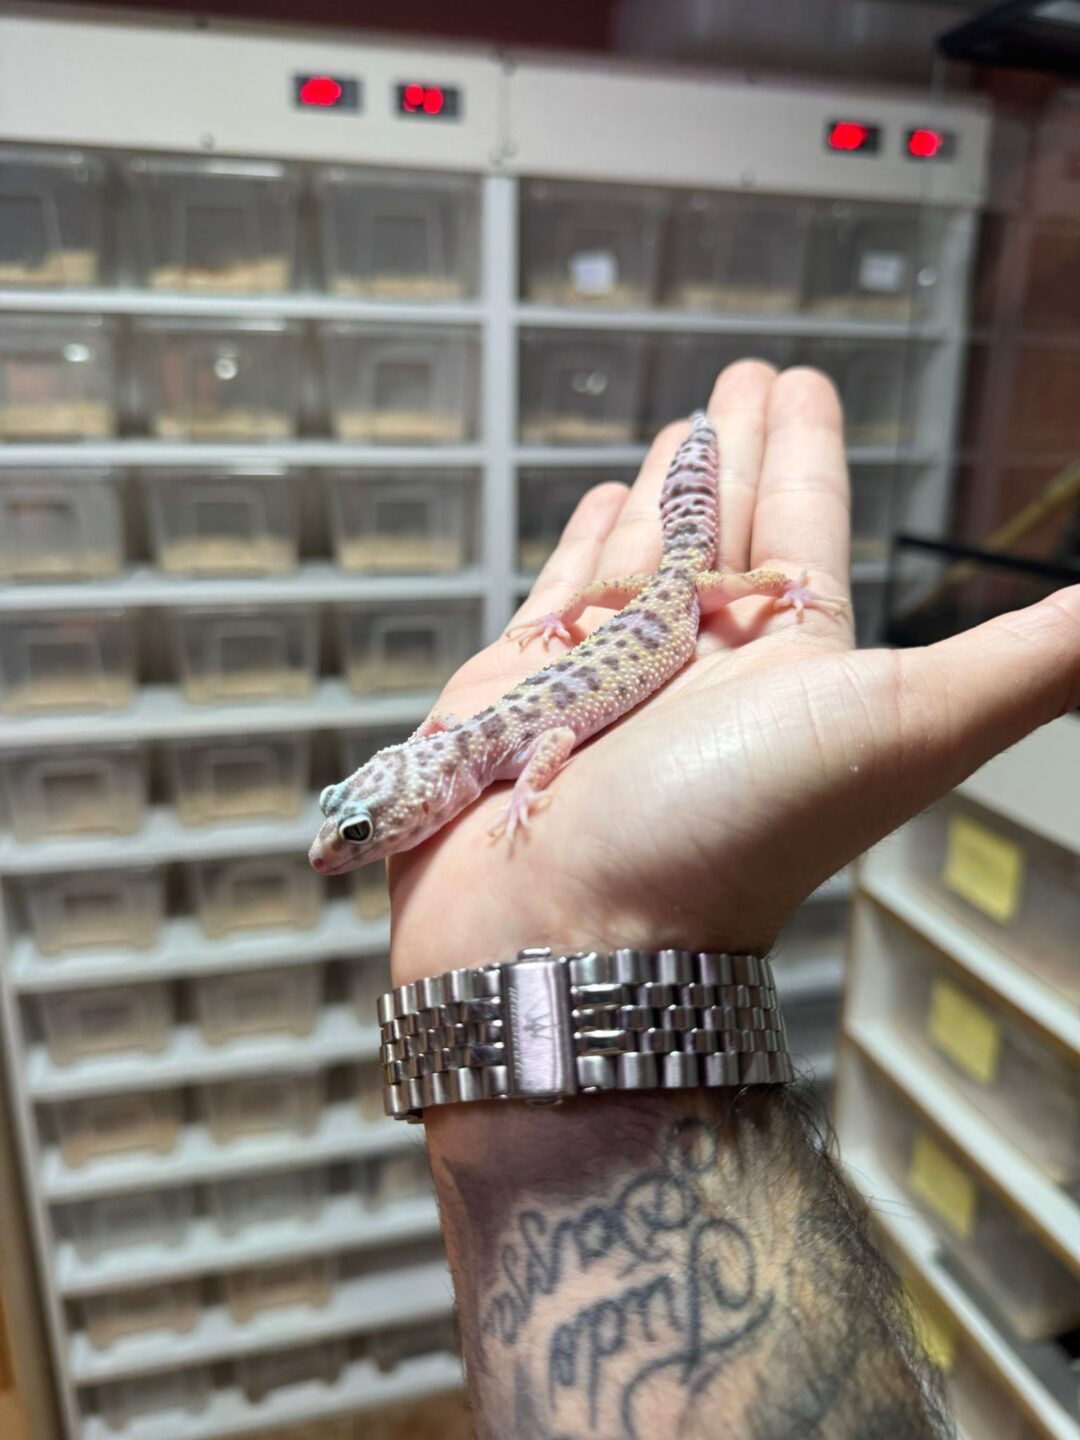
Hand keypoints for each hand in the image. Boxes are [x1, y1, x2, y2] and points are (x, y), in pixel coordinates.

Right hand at [390, 362, 1079, 981]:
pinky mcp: (520, 686)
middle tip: (744, 373)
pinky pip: (561, 596)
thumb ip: (1027, 662)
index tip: (801, 382)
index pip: (807, 525)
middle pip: (730, 525)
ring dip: (669, 486)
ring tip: (680, 425)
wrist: (571, 931)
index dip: (809, 452)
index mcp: (793, 660)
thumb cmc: (732, 829)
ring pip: (646, 552)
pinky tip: (597, 503)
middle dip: (740, 447)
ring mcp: (610, 672)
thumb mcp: (906, 724)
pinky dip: (581, 547)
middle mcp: (706, 663)